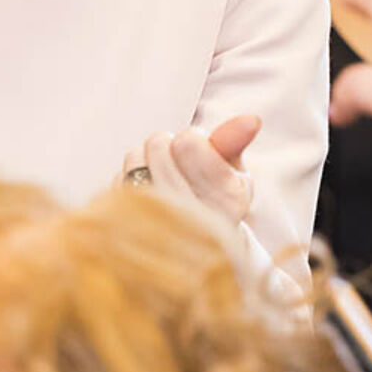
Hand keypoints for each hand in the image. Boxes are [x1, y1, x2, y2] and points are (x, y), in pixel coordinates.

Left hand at [118, 114, 260, 225]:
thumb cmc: (214, 200)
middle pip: (159, 144)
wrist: (190, 251)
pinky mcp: (127, 232)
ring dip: (144, 159)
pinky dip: (129, 180)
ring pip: (135, 157)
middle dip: (166, 145)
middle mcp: (192, 219)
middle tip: (178, 164)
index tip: (199, 156)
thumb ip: (236, 142)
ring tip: (161, 178)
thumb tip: (252, 119)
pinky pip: (118, 180)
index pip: (188, 141)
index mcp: (227, 202)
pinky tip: (145, 199)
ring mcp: (156, 229)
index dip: (191, 140)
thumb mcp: (233, 172)